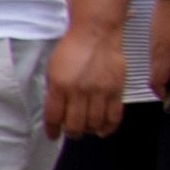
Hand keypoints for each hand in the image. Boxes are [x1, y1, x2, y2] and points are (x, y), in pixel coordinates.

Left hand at [45, 21, 127, 140]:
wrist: (96, 34)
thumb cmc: (72, 49)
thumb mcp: (53, 70)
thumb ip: (55, 92)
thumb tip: (57, 112)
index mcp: (60, 86)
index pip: (54, 117)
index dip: (53, 130)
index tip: (53, 135)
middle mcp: (79, 91)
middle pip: (75, 125)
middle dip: (72, 133)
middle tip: (72, 132)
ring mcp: (100, 92)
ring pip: (94, 124)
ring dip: (89, 130)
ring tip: (87, 129)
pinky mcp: (116, 90)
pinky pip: (114, 116)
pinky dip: (108, 127)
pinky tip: (103, 130)